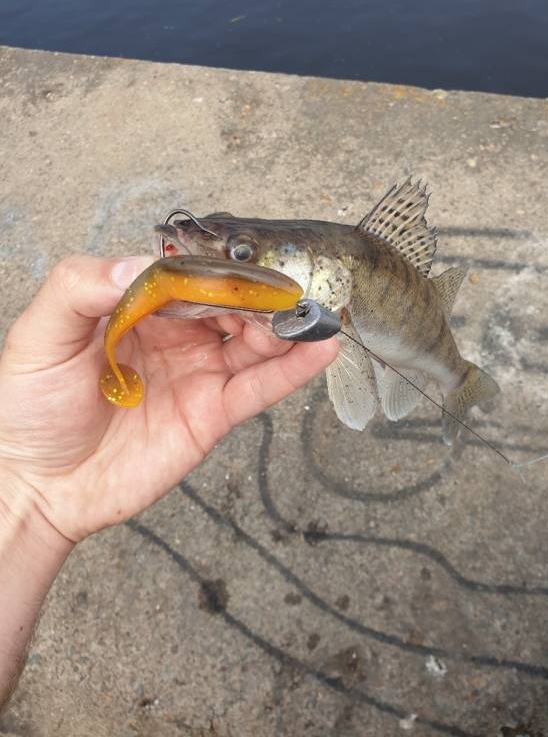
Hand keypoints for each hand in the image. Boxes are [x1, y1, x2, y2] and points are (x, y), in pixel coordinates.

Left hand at [0, 255, 337, 546]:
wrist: (38, 484)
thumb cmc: (30, 407)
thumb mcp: (40, 334)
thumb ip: (82, 287)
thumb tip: (144, 264)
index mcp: (139, 308)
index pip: (190, 275)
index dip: (218, 267)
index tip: (245, 260)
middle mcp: (177, 335)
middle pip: (232, 305)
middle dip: (262, 295)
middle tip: (290, 289)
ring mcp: (200, 374)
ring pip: (256, 341)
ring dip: (286, 325)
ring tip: (313, 312)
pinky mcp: (214, 414)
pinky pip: (260, 387)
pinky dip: (293, 369)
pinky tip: (322, 347)